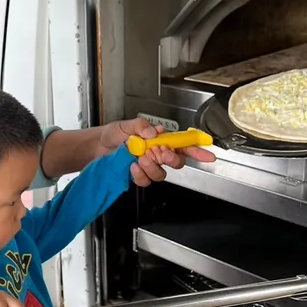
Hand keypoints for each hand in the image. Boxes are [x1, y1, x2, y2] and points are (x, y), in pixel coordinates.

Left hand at [95, 118, 215, 187]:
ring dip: (152, 166)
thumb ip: (141, 125)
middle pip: (176, 162)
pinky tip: (132, 166)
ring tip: (140, 157)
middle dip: (170, 158)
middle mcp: (157, 155)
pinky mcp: (139, 176)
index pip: (183, 145)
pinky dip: (140, 174)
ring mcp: (149, 167)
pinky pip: (146, 181)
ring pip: (162, 174)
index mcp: (160, 140)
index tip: (208, 155)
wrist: (97, 146)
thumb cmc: (114, 134)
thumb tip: (154, 132)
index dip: (197, 150)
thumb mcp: (127, 124)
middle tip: (158, 151)